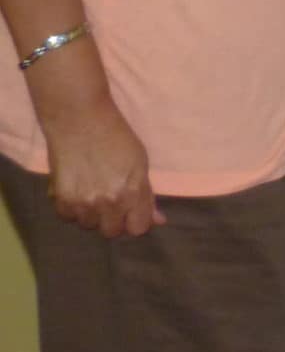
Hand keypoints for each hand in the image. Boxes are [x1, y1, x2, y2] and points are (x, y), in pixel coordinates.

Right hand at [41, 96, 161, 237]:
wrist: (79, 120)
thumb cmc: (116, 137)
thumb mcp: (140, 163)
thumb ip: (147, 195)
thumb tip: (158, 220)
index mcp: (132, 192)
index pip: (138, 229)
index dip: (137, 221)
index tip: (133, 211)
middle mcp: (107, 203)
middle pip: (112, 231)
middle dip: (114, 220)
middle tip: (112, 200)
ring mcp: (82, 203)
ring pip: (89, 225)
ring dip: (92, 214)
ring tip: (93, 191)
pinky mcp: (61, 199)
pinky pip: (68, 217)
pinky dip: (73, 209)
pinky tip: (78, 190)